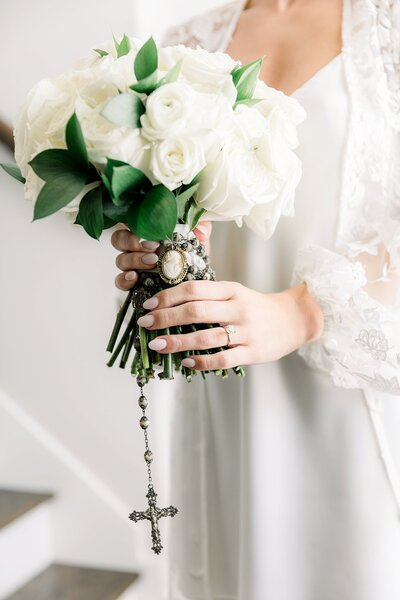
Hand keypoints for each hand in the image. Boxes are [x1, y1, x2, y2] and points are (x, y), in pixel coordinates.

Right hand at [111, 223, 211, 289]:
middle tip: (152, 247)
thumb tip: (200, 230)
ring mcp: (132, 266)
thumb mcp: (198, 240)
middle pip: (119, 239)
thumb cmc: (192, 257)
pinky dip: (124, 279)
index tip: (152, 234)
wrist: (196, 282)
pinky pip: (120, 281)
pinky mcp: (132, 284)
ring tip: (152, 262)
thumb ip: (201, 228)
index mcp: (147, 232)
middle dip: (132, 242)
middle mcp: (136, 248)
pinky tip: (134, 278)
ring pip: (120, 260)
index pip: (130, 222)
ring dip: (134, 260)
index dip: (135, 225)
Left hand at [137, 280, 323, 370]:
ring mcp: (246, 332)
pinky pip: (223, 359)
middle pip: (196, 311)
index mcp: (231, 290)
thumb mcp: (235, 292)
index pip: (194, 289)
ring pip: (206, 337)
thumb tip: (170, 304)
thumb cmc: (257, 307)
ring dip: (177, 342)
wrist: (294, 319)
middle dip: (166, 318)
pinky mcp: (252, 353)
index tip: (149, 305)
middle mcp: (237, 309)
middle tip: (146, 324)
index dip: (168, 297)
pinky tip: (186, 362)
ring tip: (157, 345)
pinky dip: (202, 362)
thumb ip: (208, 295)